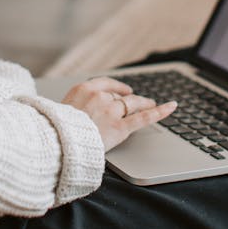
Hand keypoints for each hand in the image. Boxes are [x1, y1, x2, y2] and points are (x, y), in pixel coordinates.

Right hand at [62, 76, 176, 151]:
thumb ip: (75, 105)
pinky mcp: (120, 128)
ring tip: (151, 104)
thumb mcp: (60, 109)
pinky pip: (143, 117)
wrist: (58, 144)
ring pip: (132, 104)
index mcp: (83, 89)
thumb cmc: (56, 130)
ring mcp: (111, 112)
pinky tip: (171, 106)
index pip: (105, 84)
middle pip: (119, 96)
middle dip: (129, 100)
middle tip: (138, 101)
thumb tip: (80, 108)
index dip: (117, 87)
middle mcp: (99, 97)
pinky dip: (160, 111)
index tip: (124, 90)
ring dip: (143, 103)